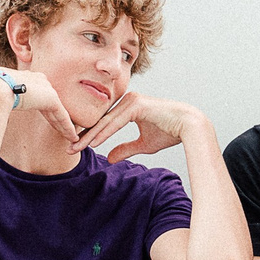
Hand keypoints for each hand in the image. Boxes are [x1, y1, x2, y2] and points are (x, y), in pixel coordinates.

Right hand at [0, 66, 78, 143]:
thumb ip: (4, 99)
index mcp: (28, 77)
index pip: (41, 95)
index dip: (47, 110)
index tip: (51, 120)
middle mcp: (39, 80)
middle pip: (52, 103)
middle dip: (58, 118)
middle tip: (65, 130)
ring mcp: (46, 88)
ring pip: (59, 111)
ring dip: (65, 126)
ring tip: (72, 137)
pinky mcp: (51, 98)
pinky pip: (62, 116)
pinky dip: (68, 127)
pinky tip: (72, 137)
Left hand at [77, 91, 202, 162]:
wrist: (190, 127)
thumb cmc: (170, 132)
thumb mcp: (143, 144)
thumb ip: (126, 148)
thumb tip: (109, 158)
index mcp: (128, 107)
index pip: (104, 123)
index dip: (90, 136)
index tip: (77, 148)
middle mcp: (127, 101)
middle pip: (101, 121)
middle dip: (84, 136)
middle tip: (69, 148)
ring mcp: (131, 101)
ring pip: (105, 122)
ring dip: (90, 136)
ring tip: (76, 148)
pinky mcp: (136, 104)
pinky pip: (116, 122)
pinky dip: (104, 133)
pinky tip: (93, 143)